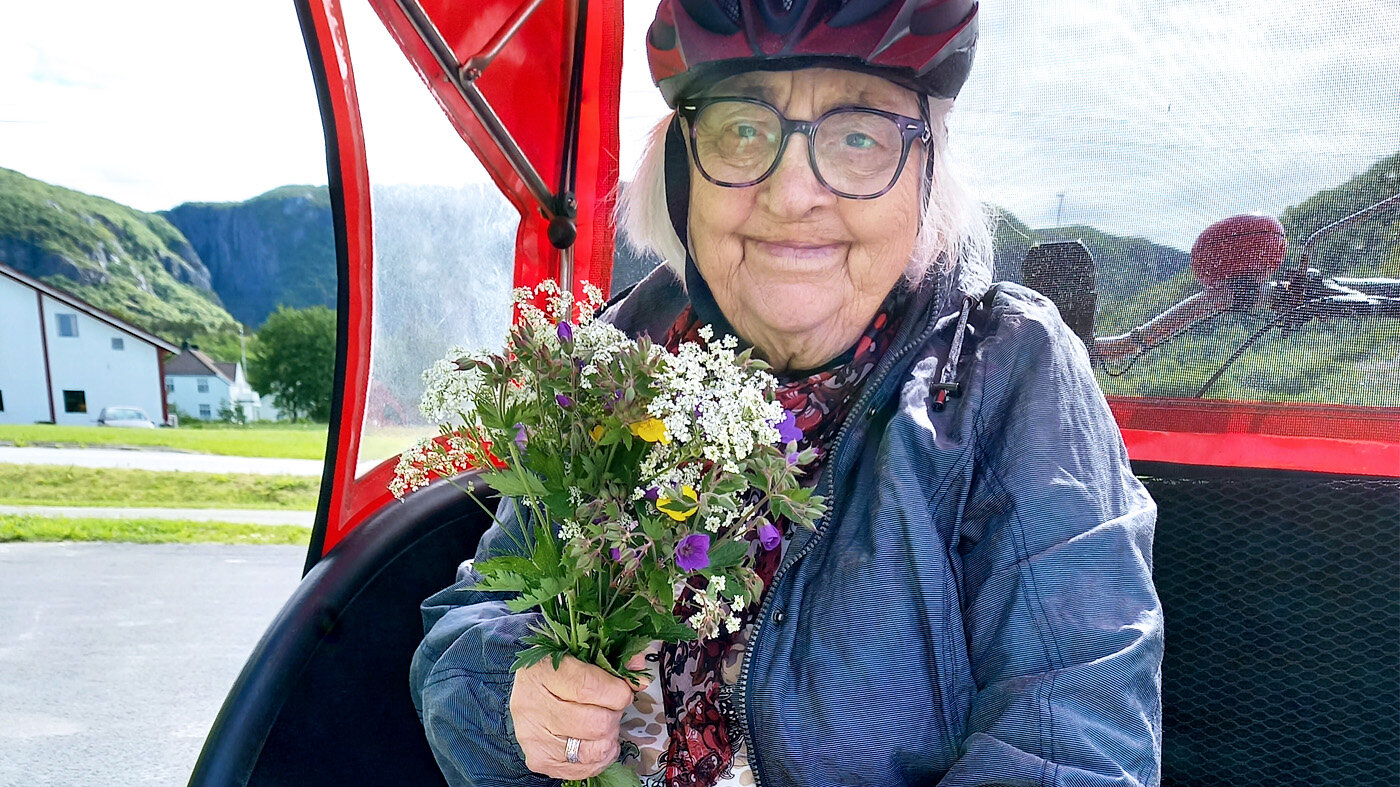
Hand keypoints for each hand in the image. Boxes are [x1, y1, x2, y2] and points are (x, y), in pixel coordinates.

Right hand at [509, 651, 652, 779]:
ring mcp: (534, 737)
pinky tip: (596, 741)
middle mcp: (532, 706)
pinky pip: (584, 769)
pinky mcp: (540, 760)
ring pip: (593, 749)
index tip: (624, 691)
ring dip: (609, 738)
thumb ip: (614, 662)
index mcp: (541, 671)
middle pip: (595, 723)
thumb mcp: (580, 655)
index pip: (588, 688)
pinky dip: (599, 757)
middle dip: (614, 715)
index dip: (617, 692)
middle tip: (612, 707)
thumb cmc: (556, 671)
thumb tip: (639, 677)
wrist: (528, 690)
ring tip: (604, 724)